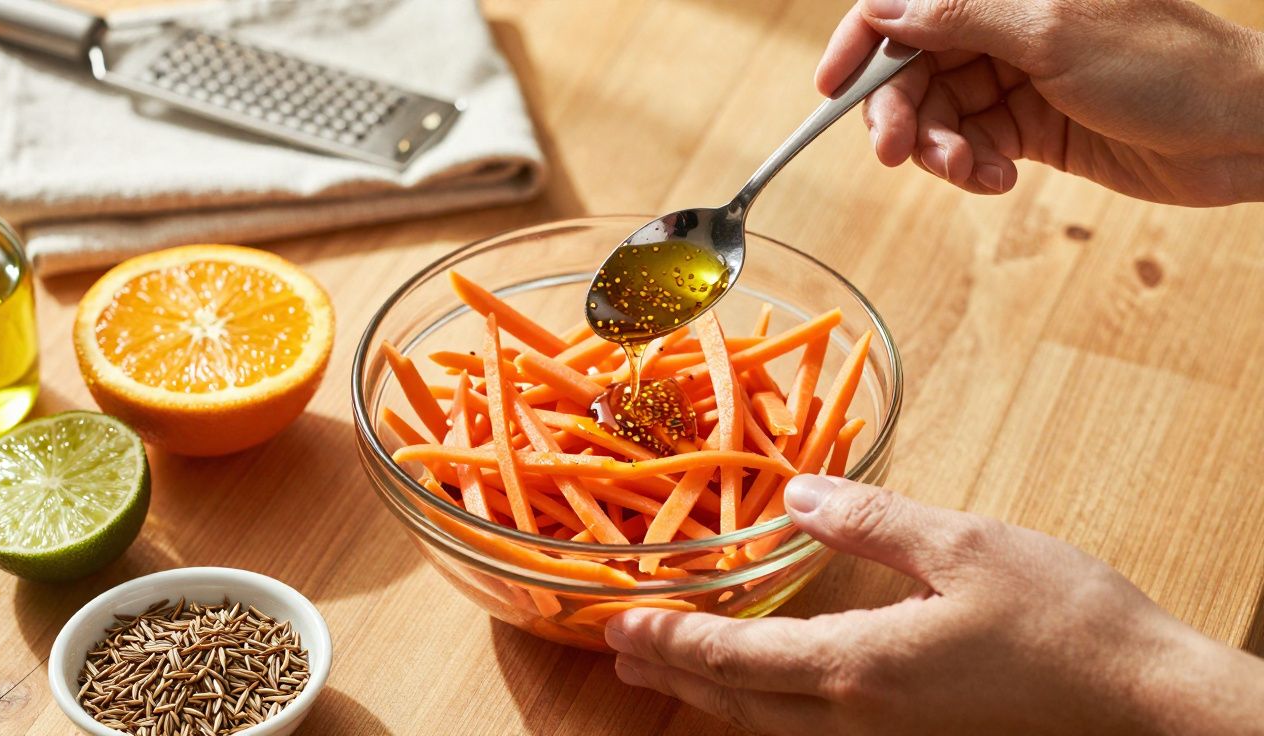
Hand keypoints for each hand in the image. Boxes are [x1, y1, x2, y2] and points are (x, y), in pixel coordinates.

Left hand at [606, 476, 1263, 734]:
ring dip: (711, 695)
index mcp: (860, 667)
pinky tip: (761, 693)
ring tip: (665, 674)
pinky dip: (762, 710)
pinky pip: (811, 732)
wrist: (1144, 703)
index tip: (619, 624)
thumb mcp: (962, 546)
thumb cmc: (1061, 620)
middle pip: (739, 702)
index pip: (736, 656)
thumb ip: (867, 521)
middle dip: (674, 674)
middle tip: (620, 653)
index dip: (672, 639)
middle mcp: (858, 718)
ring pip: (771, 725)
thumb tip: (794, 494)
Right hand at [818, 0, 1263, 204]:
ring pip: (937, 115)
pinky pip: (970, 148)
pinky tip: (1000, 180)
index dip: (860, 43)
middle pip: (912, 69)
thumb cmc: (1166, 65)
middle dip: (900, 113)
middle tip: (901, 156)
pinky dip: (971, 169)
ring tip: (970, 174)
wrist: (1242, 131)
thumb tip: (884, 8)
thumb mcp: (1052, 33)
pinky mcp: (1030, 126)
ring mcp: (1016, 78)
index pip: (905, 6)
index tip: (829, 89)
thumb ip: (961, 17)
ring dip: (940, 152)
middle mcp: (1003, 28)